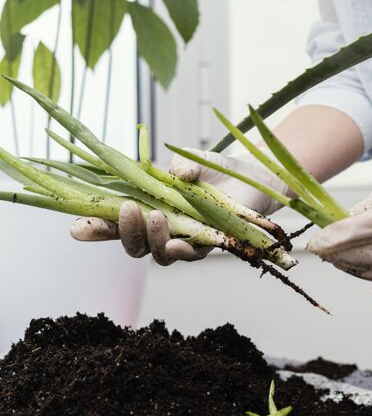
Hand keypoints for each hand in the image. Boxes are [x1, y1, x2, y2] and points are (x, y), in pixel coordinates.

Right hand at [71, 150, 285, 264]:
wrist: (249, 178)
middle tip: (126, 211)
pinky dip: (183, 249)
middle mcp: (160, 229)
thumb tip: (176, 175)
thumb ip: (179, 166)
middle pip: (132, 244)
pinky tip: (177, 243)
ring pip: (157, 254)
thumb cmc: (212, 169)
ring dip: (153, 239)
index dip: (96, 228)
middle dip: (124, 232)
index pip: (115, 222)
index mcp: (146, 207)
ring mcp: (182, 239)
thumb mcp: (191, 160)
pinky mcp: (207, 245)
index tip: (77, 227)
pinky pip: (191, 255)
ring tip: (156, 218)